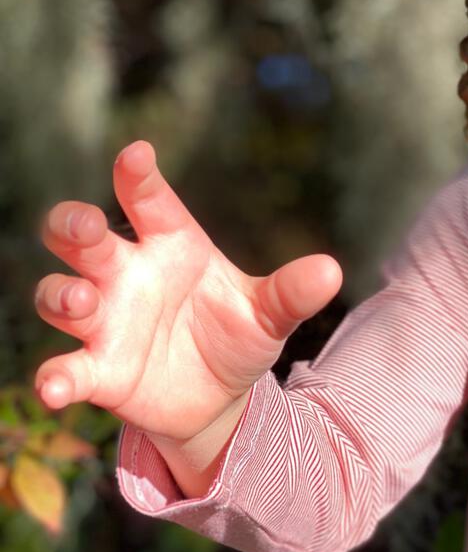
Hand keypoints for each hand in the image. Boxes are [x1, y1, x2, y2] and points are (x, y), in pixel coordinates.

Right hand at [34, 141, 341, 442]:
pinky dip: (54, 378)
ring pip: (60, 294)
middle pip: (82, 238)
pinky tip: (53, 391)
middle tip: (84, 228)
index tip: (136, 155)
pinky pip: (64, 369)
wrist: (219, 395)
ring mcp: (105, 321)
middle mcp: (128, 274)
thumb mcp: (268, 315)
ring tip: (81, 302)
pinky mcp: (97, 370)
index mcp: (171, 245)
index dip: (139, 177)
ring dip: (61, 295)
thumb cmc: (234, 334)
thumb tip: (331, 271)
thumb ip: (291, 293)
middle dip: (72, 226)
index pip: (149, 201)